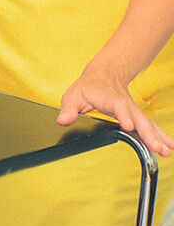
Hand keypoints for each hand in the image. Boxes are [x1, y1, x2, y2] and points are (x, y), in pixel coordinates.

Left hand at [57, 64, 173, 156]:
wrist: (104, 74)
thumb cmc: (88, 86)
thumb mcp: (73, 95)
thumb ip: (68, 109)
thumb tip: (62, 120)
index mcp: (110, 99)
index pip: (119, 108)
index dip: (125, 117)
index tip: (129, 126)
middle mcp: (126, 106)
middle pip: (139, 119)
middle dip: (148, 134)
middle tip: (156, 147)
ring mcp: (134, 111)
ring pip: (148, 124)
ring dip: (158, 138)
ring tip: (166, 151)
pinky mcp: (138, 116)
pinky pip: (151, 127)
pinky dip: (161, 136)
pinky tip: (170, 147)